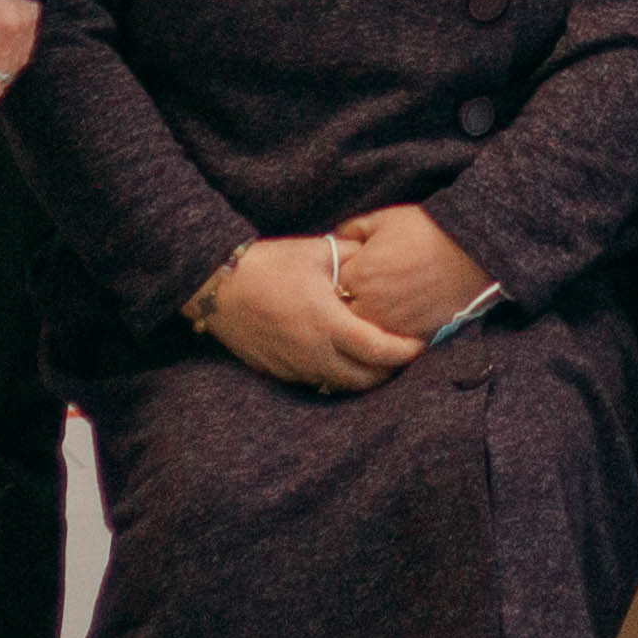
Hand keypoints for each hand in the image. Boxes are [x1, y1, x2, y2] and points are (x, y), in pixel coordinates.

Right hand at [200, 236, 422, 393]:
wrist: (218, 287)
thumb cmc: (268, 265)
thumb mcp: (315, 251)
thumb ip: (351, 255)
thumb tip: (376, 256)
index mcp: (327, 322)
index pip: (378, 350)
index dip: (404, 352)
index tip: (419, 346)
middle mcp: (314, 352)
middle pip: (364, 378)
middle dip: (389, 371)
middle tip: (403, 356)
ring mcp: (295, 366)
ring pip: (341, 385)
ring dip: (363, 377)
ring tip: (377, 360)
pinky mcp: (279, 371)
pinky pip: (317, 381)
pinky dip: (337, 375)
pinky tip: (342, 358)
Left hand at [329, 202, 491, 337]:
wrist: (472, 250)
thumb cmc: (426, 230)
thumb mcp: (384, 219)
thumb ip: (352, 230)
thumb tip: (336, 240)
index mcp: (358, 274)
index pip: (331, 285)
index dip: (341, 278)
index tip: (353, 273)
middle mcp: (370, 305)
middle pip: (344, 314)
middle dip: (349, 304)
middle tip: (367, 292)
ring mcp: (391, 325)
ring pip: (365, 334)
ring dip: (368, 323)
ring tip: (383, 306)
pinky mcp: (413, 338)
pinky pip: (390, 344)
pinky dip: (391, 334)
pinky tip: (400, 317)